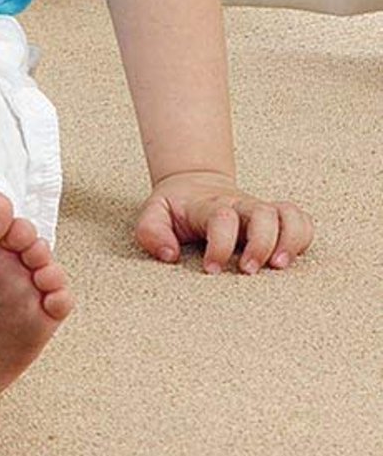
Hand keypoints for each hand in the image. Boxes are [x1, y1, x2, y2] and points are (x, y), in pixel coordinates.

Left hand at [135, 171, 314, 274]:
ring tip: (278, 266)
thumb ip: (151, 231)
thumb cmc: (176, 208)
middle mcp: (240, 206)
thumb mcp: (153, 213)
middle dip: (260, 244)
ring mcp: (260, 211)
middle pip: (263, 214)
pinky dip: (303, 237)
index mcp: (209, 206)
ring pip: (288, 215)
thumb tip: (169, 255)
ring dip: (290, 241)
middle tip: (247, 271)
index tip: (211, 269)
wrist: (193, 184)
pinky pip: (301, 221)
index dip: (220, 245)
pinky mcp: (276, 218)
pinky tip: (289, 258)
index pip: (222, 218)